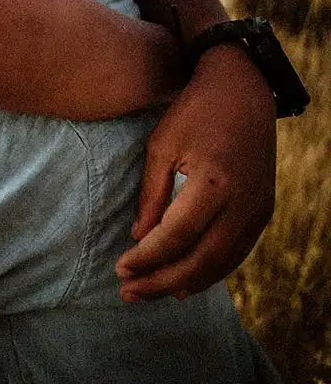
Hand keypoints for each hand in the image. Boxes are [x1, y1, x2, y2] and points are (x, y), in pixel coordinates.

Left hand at [115, 44, 275, 299]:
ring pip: (221, 263)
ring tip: (150, 291)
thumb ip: (151, 194)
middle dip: (161, 281)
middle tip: (128, 291)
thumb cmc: (195, 113)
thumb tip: (138, 238)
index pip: (176, 236)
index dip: (147, 258)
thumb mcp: (162, 145)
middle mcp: (242, 203)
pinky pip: (236, 253)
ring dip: (185, 283)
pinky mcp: (263, 211)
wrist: (243, 92)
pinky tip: (184, 282)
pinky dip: (210, 271)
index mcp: (213, 183)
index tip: (120, 268)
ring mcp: (257, 210)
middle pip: (200, 260)